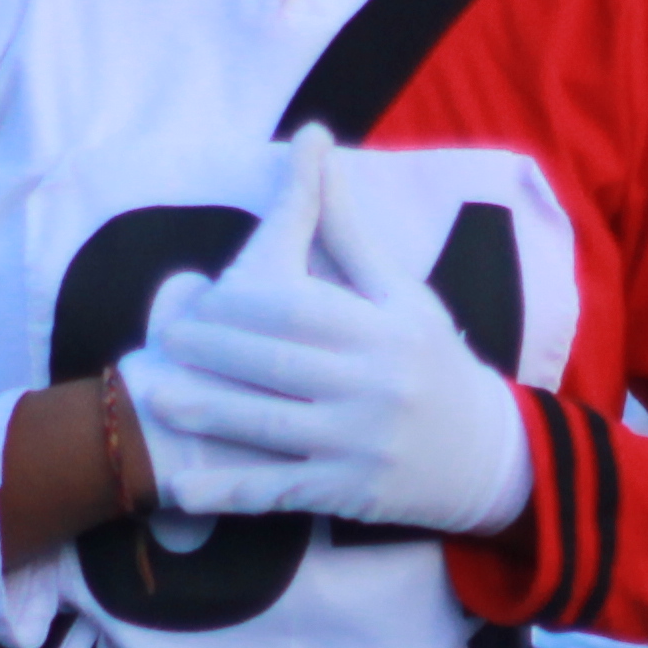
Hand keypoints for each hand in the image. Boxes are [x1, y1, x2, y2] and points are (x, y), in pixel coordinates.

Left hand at [117, 129, 537, 535]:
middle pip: (276, 365)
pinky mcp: (349, 492)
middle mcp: (373, 386)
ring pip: (271, 427)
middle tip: (161, 337)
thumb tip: (315, 155)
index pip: (300, 310)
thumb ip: (351, 236)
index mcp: (384, 331)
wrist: (491, 454)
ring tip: (156, 396)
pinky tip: (182, 490)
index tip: (198, 296)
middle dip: (212, 351)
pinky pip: (279, 491)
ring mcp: (360, 444)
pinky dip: (230, 492)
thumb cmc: (434, 363)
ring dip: (210, 413)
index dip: (241, 304)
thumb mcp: (405, 296)